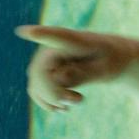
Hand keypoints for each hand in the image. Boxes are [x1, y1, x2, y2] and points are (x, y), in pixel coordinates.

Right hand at [15, 25, 138, 111]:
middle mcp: (53, 45)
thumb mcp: (106, 70)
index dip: (40, 35)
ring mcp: (45, 58)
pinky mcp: (43, 70)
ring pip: (35, 84)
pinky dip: (48, 102)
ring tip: (75, 101)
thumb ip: (84, 74)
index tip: (25, 31)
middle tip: (78, 100)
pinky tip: (63, 107)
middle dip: (55, 93)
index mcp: (75, 40)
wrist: (110, 58)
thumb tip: (59, 77)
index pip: (55, 36)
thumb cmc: (112, 60)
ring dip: (52, 100)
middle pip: (40, 73)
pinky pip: (35, 90)